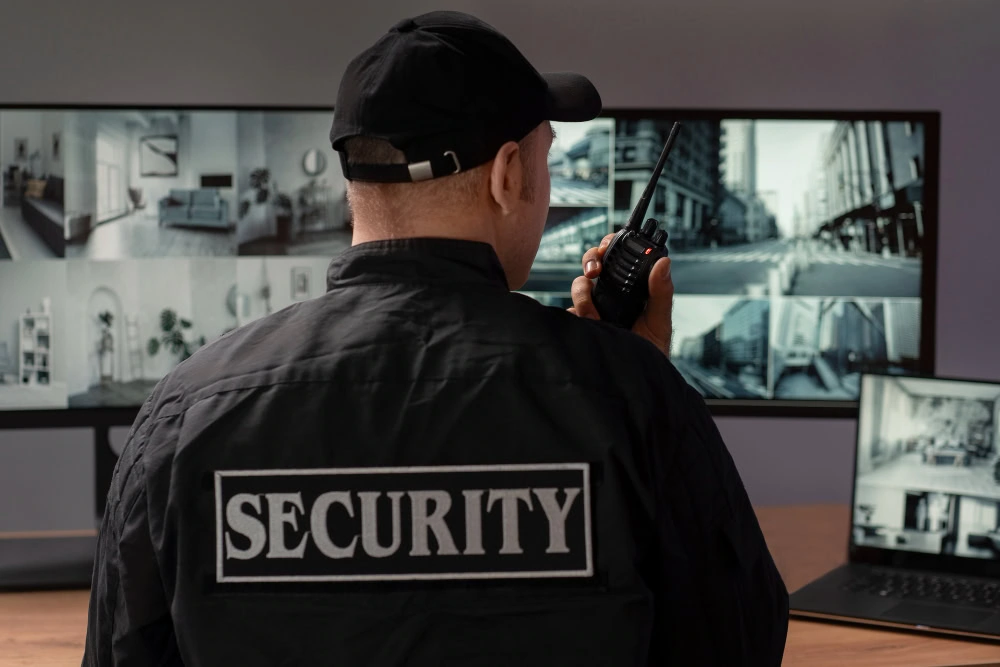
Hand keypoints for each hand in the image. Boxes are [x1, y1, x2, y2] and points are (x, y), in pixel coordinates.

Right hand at [568, 232, 673, 354]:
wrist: (635, 378)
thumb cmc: (651, 351)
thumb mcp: (659, 320)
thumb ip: (661, 292)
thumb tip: (664, 262)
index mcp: (630, 288)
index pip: (618, 257)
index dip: (609, 247)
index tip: (607, 250)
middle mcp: (610, 295)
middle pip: (593, 264)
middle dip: (590, 261)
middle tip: (594, 272)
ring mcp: (592, 309)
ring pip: (579, 287)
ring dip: (582, 296)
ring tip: (594, 316)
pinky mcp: (580, 325)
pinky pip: (568, 313)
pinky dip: (574, 316)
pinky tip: (587, 327)